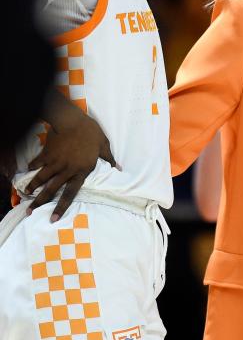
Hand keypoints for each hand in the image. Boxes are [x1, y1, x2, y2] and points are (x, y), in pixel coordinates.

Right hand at [26, 95, 115, 221]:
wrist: (72, 121)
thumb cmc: (91, 133)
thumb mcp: (104, 146)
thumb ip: (109, 159)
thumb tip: (118, 168)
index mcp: (81, 171)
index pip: (70, 193)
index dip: (61, 207)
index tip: (53, 218)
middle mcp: (66, 170)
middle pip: (51, 190)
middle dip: (39, 202)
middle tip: (29, 212)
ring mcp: (54, 162)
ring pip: (40, 178)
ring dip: (32, 187)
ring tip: (26, 194)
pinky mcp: (46, 154)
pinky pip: (37, 163)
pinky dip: (32, 167)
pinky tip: (27, 170)